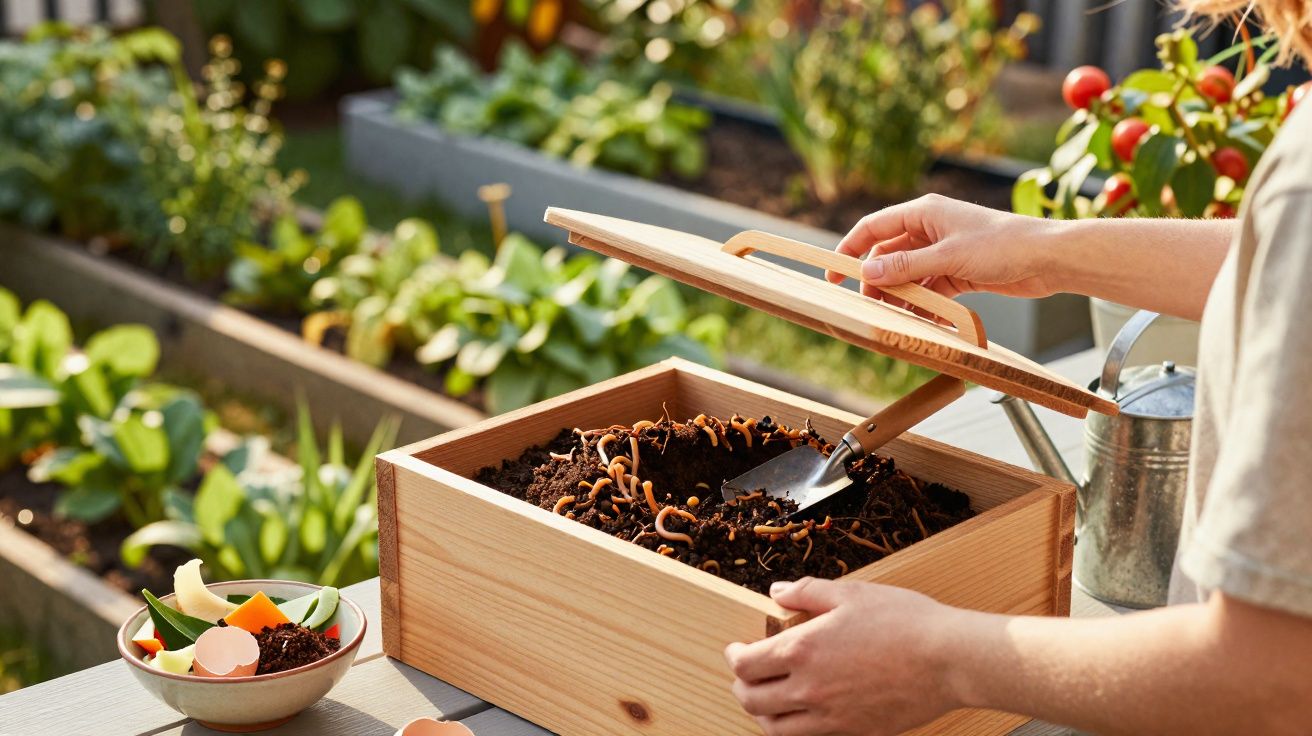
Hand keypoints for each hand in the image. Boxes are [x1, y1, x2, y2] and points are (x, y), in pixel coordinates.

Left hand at [724, 577, 960, 735]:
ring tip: (764, 698)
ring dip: (761, 712)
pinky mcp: (852, 731)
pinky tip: (800, 713)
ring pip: (774, 727)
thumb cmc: (904, 622)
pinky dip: (792, 728)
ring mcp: (830, 716)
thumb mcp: (851, 593)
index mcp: (801, 650)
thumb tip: (778, 592)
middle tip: (744, 673)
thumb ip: (807, 592)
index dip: (733, 656)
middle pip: (751, 699)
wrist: (948, 660)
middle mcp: (808, 689)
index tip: (736, 649)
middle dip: (740, 685)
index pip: (745, 664)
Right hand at [829, 194, 1062, 300]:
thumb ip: (906, 266)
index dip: (850, 249)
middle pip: (888, 254)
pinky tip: (921, 320)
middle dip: (876, 280)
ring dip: (900, 295)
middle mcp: (931, 229)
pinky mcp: (958, 272)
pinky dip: (923, 304)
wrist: (1049, 258)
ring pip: (908, 275)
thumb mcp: (948, 257)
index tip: (833, 275)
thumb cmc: (1003, 245)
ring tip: (896, 316)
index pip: (874, 228)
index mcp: (924, 212)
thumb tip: (867, 273)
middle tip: (868, 305)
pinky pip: (929, 289)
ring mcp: (944, 251)